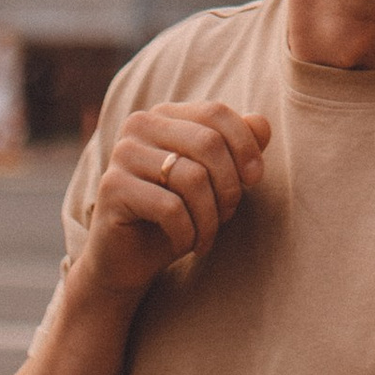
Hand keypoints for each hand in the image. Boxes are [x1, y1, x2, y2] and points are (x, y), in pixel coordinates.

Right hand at [76, 100, 269, 297]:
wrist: (128, 261)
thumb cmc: (176, 216)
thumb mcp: (213, 182)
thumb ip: (237, 148)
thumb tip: (261, 124)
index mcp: (165, 115)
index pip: (216, 113)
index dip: (245, 145)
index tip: (255, 180)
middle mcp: (139, 125)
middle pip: (209, 143)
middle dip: (229, 186)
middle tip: (227, 215)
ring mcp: (123, 154)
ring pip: (193, 178)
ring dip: (210, 217)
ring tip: (207, 236)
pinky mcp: (113, 188)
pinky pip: (170, 208)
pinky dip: (188, 233)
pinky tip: (185, 244)